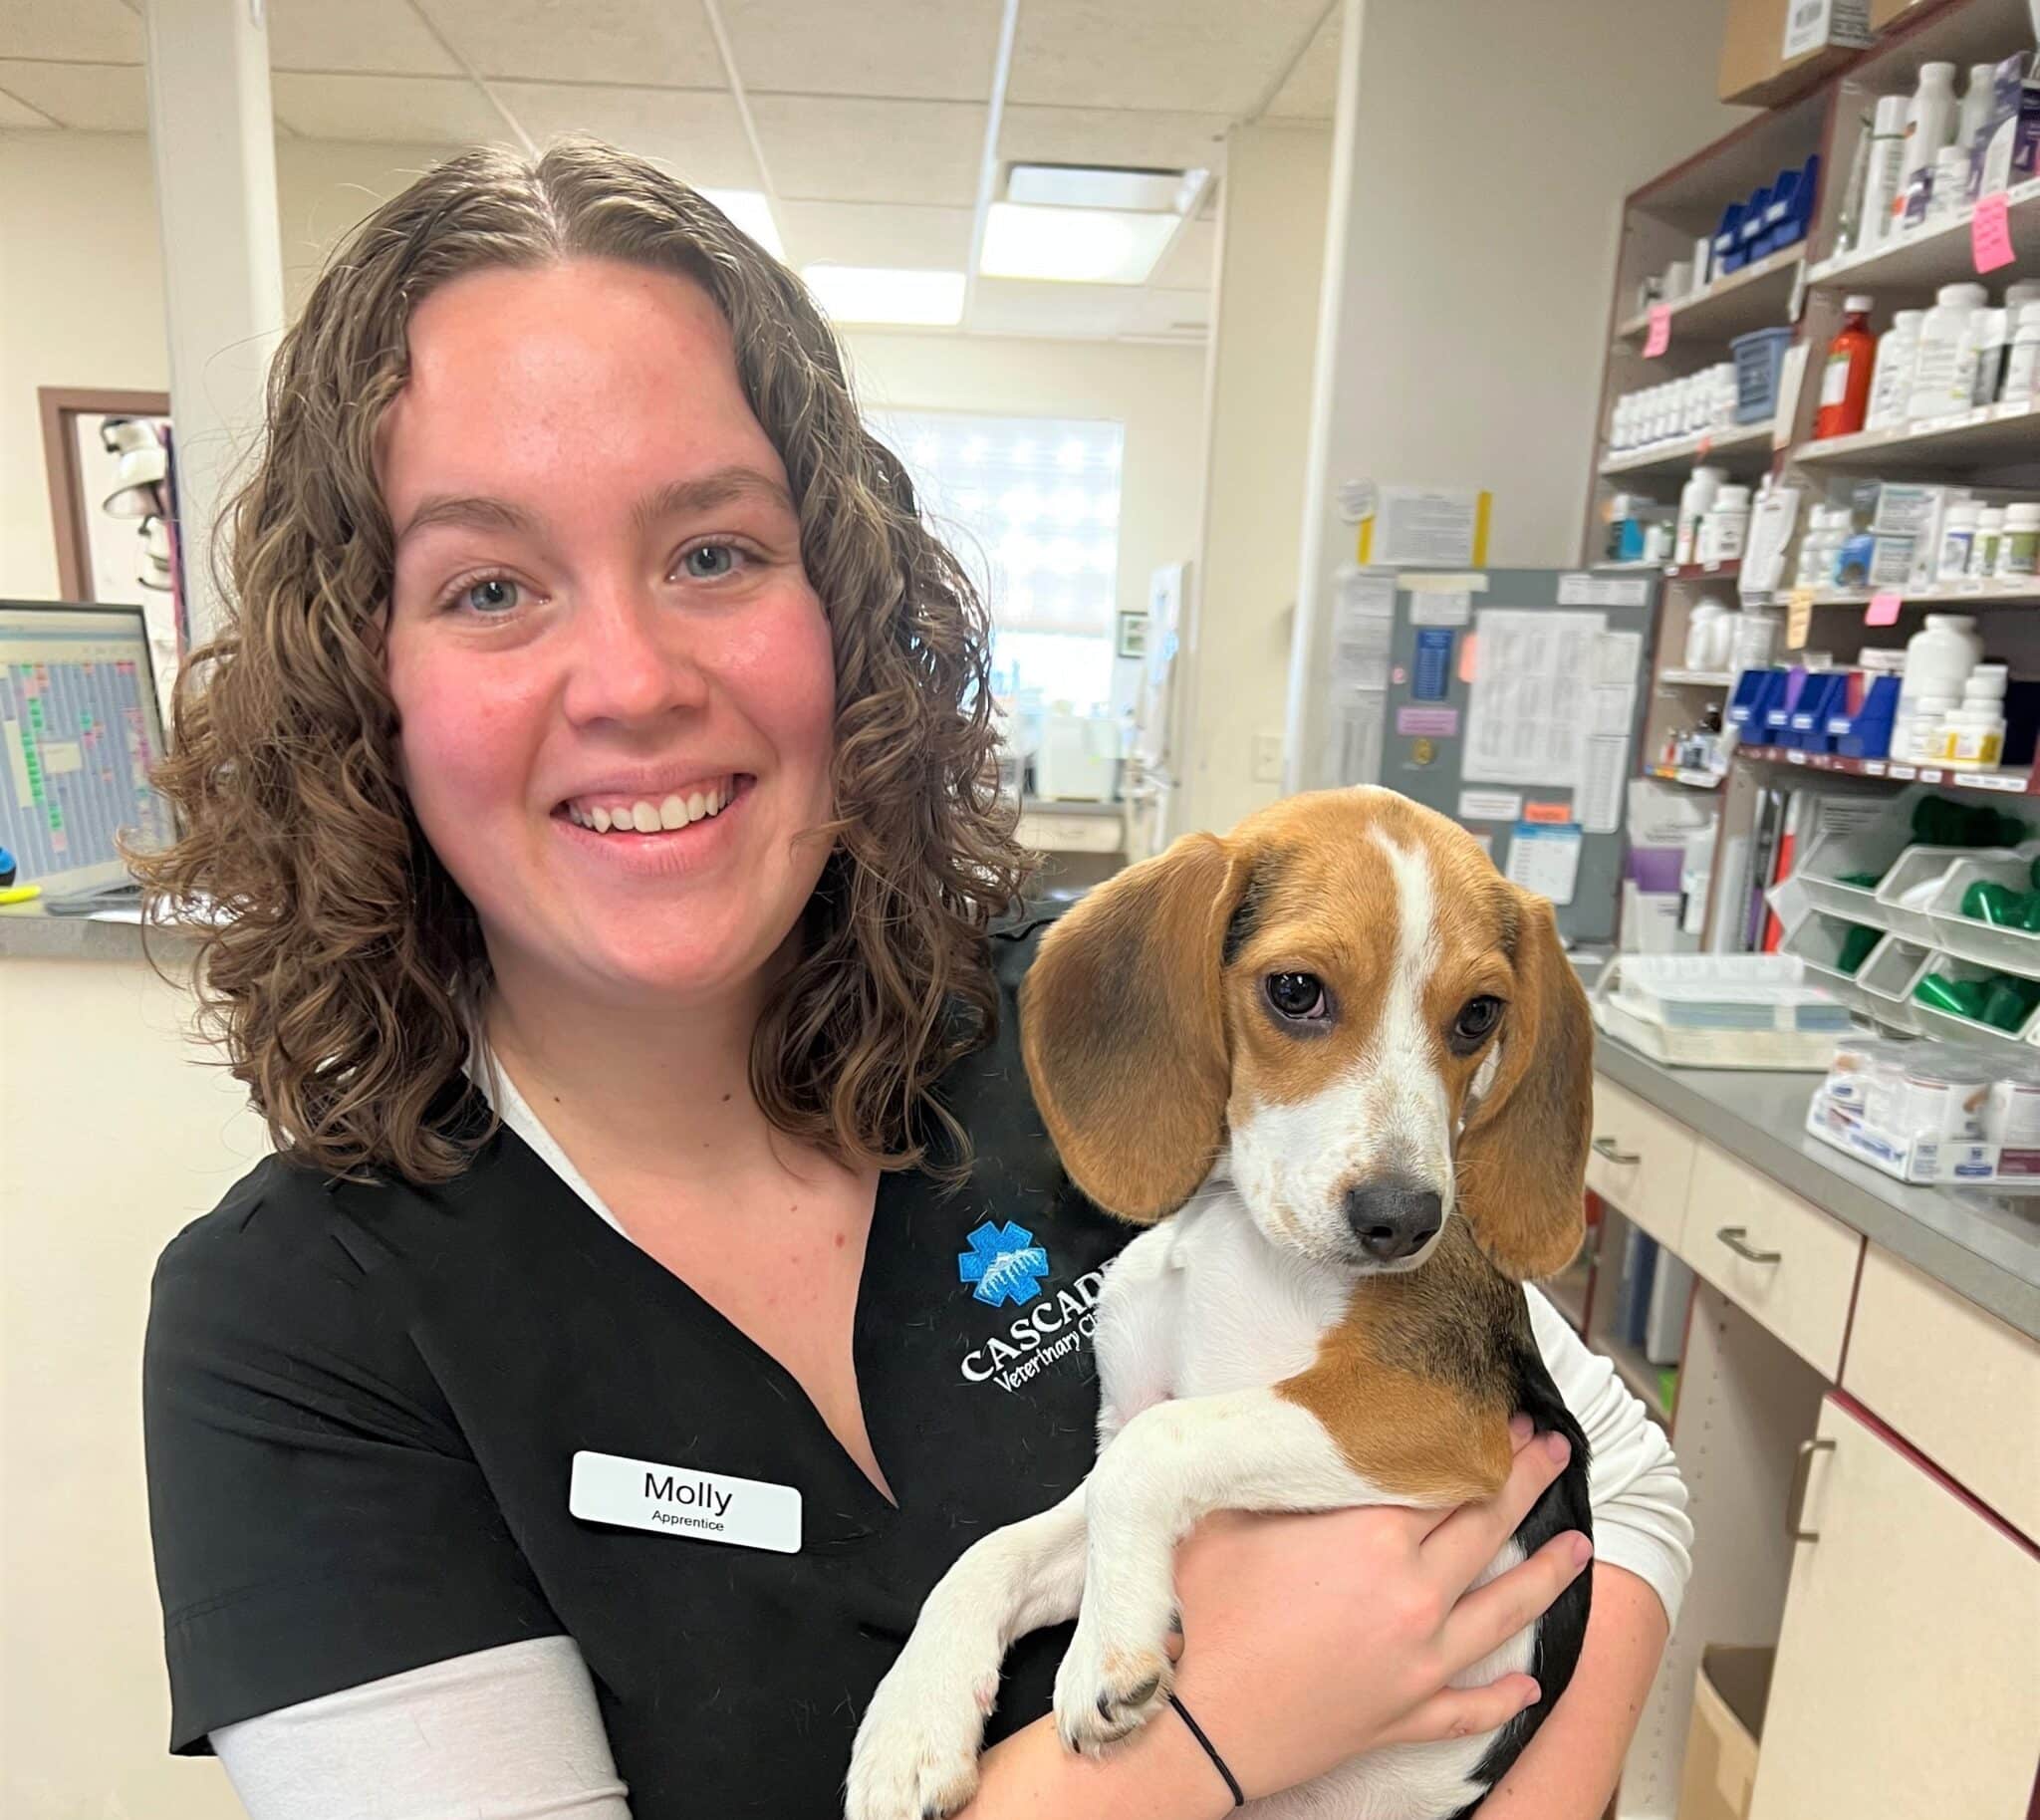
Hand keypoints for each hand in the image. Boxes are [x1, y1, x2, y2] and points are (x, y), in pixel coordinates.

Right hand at [1164, 1419, 1589, 1803]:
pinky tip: (1529, 1685)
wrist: (1197, 1727)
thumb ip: (1261, 1467)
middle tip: (1554, 1453)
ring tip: (1580, 1549)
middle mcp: (1412, 1595)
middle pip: (1487, 1528)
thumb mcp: (1224, 1519)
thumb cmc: (1202, 1619)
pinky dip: (1505, 1696)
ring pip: (1504, 1611)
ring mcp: (1419, 1662)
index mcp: (1371, 1536)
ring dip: (1547, 1576)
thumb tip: (1266, 1421)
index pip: (1447, 1476)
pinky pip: (1471, 1706)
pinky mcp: (1407, 1716)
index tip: (1507, 1417)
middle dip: (1528, 1484)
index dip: (1483, 1443)